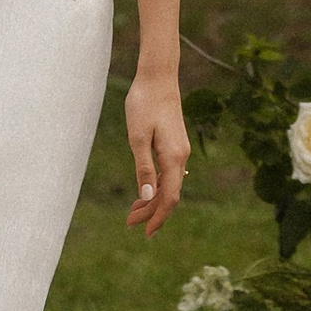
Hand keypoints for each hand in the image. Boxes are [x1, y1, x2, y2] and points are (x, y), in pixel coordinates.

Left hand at [124, 71, 188, 233]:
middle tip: (130, 223)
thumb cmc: (144, 103)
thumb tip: (148, 196)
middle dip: (152, 211)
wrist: (158, 76)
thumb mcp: (137, 137)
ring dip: (153, 199)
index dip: (157, 217)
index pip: (169, 197)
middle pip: (170, 194)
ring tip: (134, 210)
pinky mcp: (175, 144)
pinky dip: (158, 185)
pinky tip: (148, 189)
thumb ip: (144, 168)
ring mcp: (180, 150)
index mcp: (174, 157)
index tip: (145, 233)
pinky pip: (170, 173)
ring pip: (170, 184)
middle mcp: (181, 157)